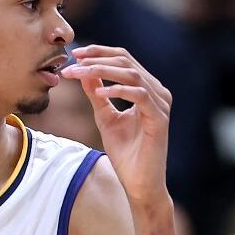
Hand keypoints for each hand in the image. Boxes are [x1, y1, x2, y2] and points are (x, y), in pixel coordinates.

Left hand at [60, 45, 172, 207]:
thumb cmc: (125, 151)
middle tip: (73, 62)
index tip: (75, 53)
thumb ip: (96, 93)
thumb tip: (83, 70)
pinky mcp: (160, 120)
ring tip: (80, 72)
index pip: (124, 59)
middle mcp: (157, 93)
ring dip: (102, 70)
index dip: (99, 52)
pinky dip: (119, 90)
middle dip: (96, 59)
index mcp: (146, 89)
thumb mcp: (104, 115)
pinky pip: (140, 96)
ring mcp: (161, 106)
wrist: (138, 182)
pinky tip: (100, 92)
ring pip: (132, 75)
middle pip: (126, 62)